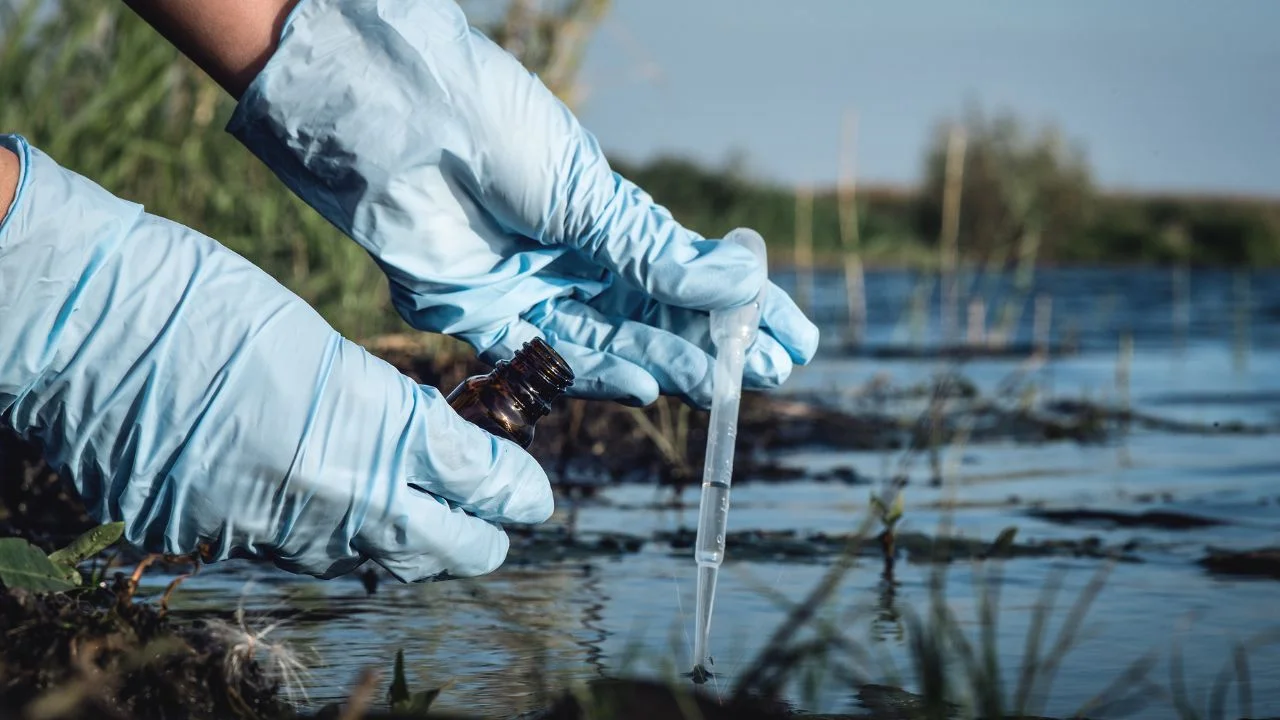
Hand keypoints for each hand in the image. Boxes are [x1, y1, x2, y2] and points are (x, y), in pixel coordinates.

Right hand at [0, 135, 552, 581]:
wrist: (83, 323)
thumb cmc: (204, 299)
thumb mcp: (319, 344)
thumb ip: (382, 409)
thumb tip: (422, 447)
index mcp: (374, 427)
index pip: (479, 481)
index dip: (518, 490)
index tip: (534, 494)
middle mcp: (333, 497)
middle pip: (445, 550)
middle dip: (482, 537)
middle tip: (494, 516)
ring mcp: (270, 530)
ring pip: (372, 563)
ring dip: (406, 543)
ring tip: (421, 516)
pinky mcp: (212, 541)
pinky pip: (294, 556)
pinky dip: (325, 537)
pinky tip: (325, 507)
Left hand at [227, 0, 819, 407]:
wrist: (399, 123)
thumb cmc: (496, 131)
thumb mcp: (588, 193)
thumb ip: (655, 254)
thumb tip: (743, 283)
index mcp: (605, 217)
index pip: (690, 273)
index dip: (743, 307)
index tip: (794, 335)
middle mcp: (574, 259)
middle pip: (658, 318)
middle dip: (718, 346)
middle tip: (773, 373)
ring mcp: (532, 291)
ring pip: (615, 344)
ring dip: (672, 366)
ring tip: (725, 385)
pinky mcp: (484, 320)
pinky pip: (552, 360)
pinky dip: (602, 376)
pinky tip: (650, 387)